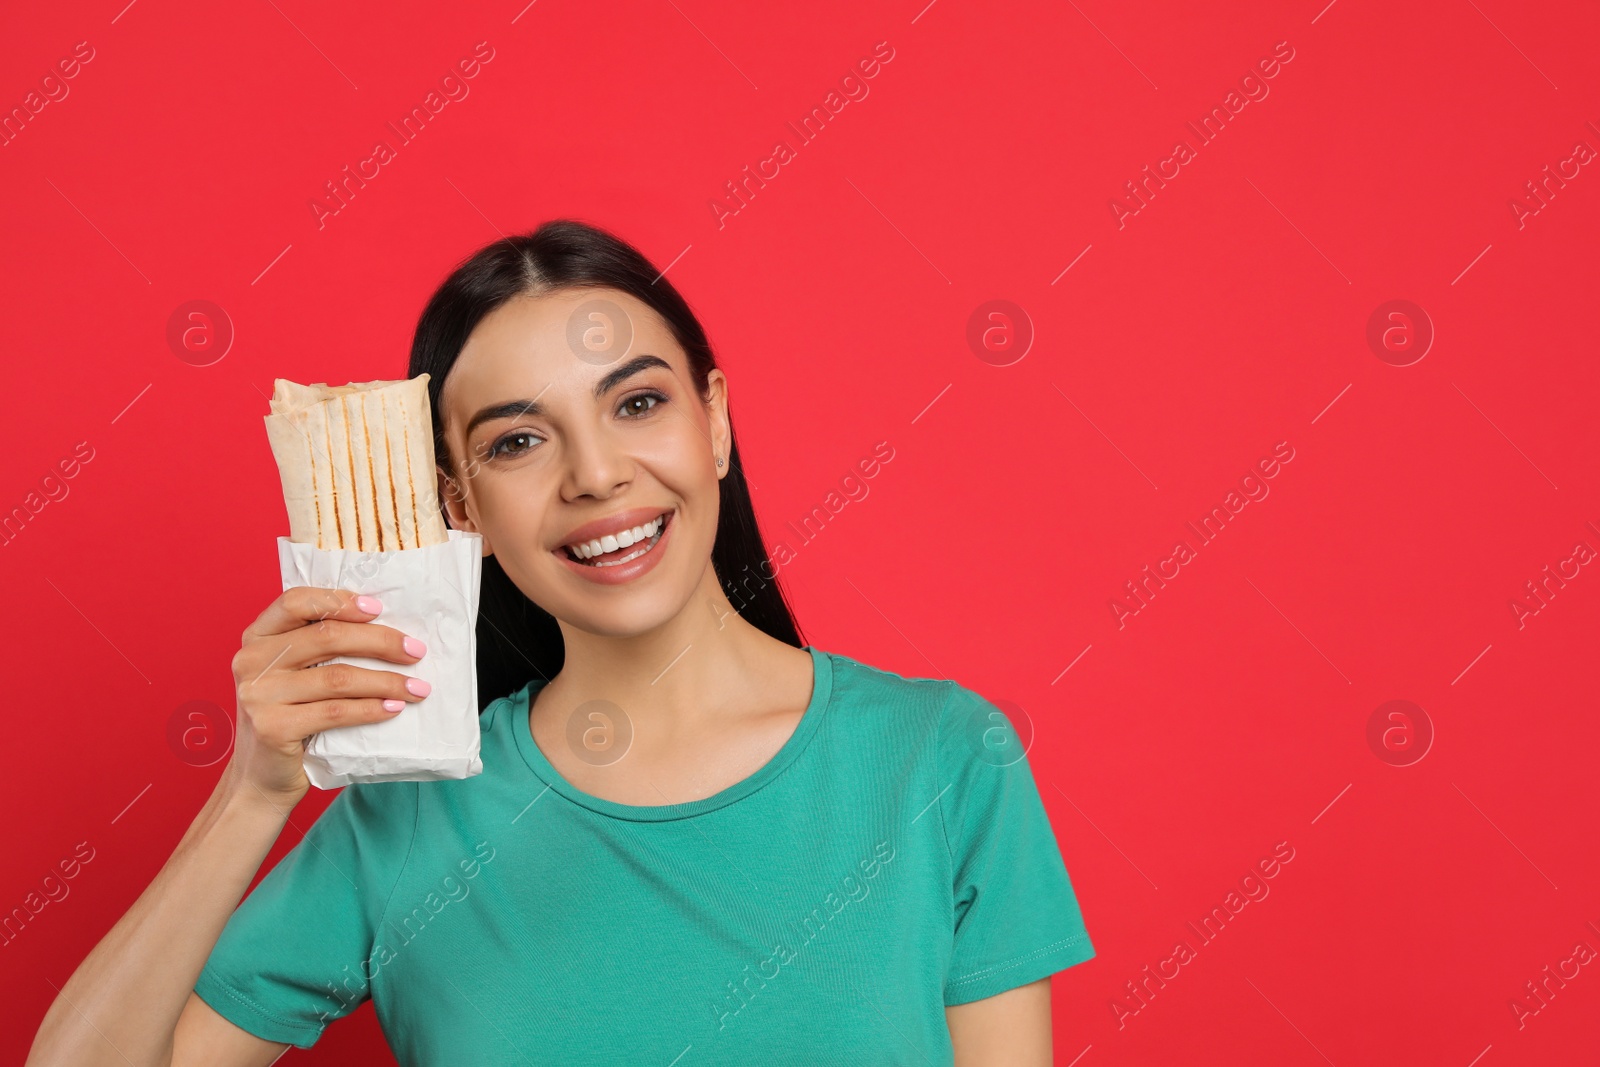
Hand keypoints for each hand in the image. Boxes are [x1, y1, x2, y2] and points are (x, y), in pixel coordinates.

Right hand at [225, 587, 427, 807]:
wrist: (260, 778)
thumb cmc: (289, 717)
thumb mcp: (292, 673)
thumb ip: (317, 646)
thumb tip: (386, 625)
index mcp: (257, 636)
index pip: (296, 601)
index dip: (340, 601)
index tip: (379, 608)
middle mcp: (252, 661)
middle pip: (327, 636)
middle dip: (380, 641)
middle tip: (416, 651)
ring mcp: (259, 695)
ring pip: (337, 677)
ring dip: (386, 681)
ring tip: (417, 687)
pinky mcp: (272, 728)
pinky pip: (335, 712)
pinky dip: (371, 708)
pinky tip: (394, 708)